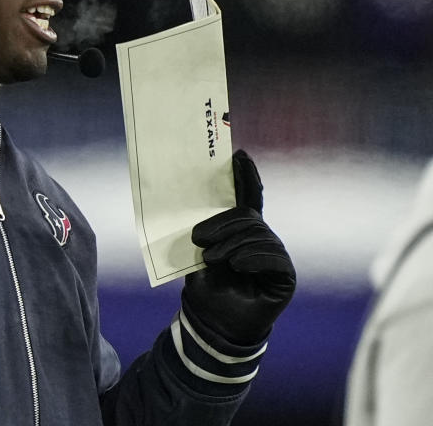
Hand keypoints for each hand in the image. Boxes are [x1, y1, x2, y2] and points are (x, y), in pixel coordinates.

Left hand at [182, 150, 295, 345]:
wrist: (212, 323)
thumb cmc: (205, 288)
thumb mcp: (199, 254)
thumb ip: (206, 231)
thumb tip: (195, 205)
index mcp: (242, 231)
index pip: (248, 198)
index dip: (246, 177)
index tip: (237, 156)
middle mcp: (262, 240)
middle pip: (248, 217)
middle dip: (222, 224)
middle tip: (199, 239)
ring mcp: (275, 257)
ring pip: (258, 235)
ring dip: (231, 245)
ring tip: (213, 260)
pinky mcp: (285, 276)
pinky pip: (273, 257)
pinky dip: (252, 258)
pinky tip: (237, 265)